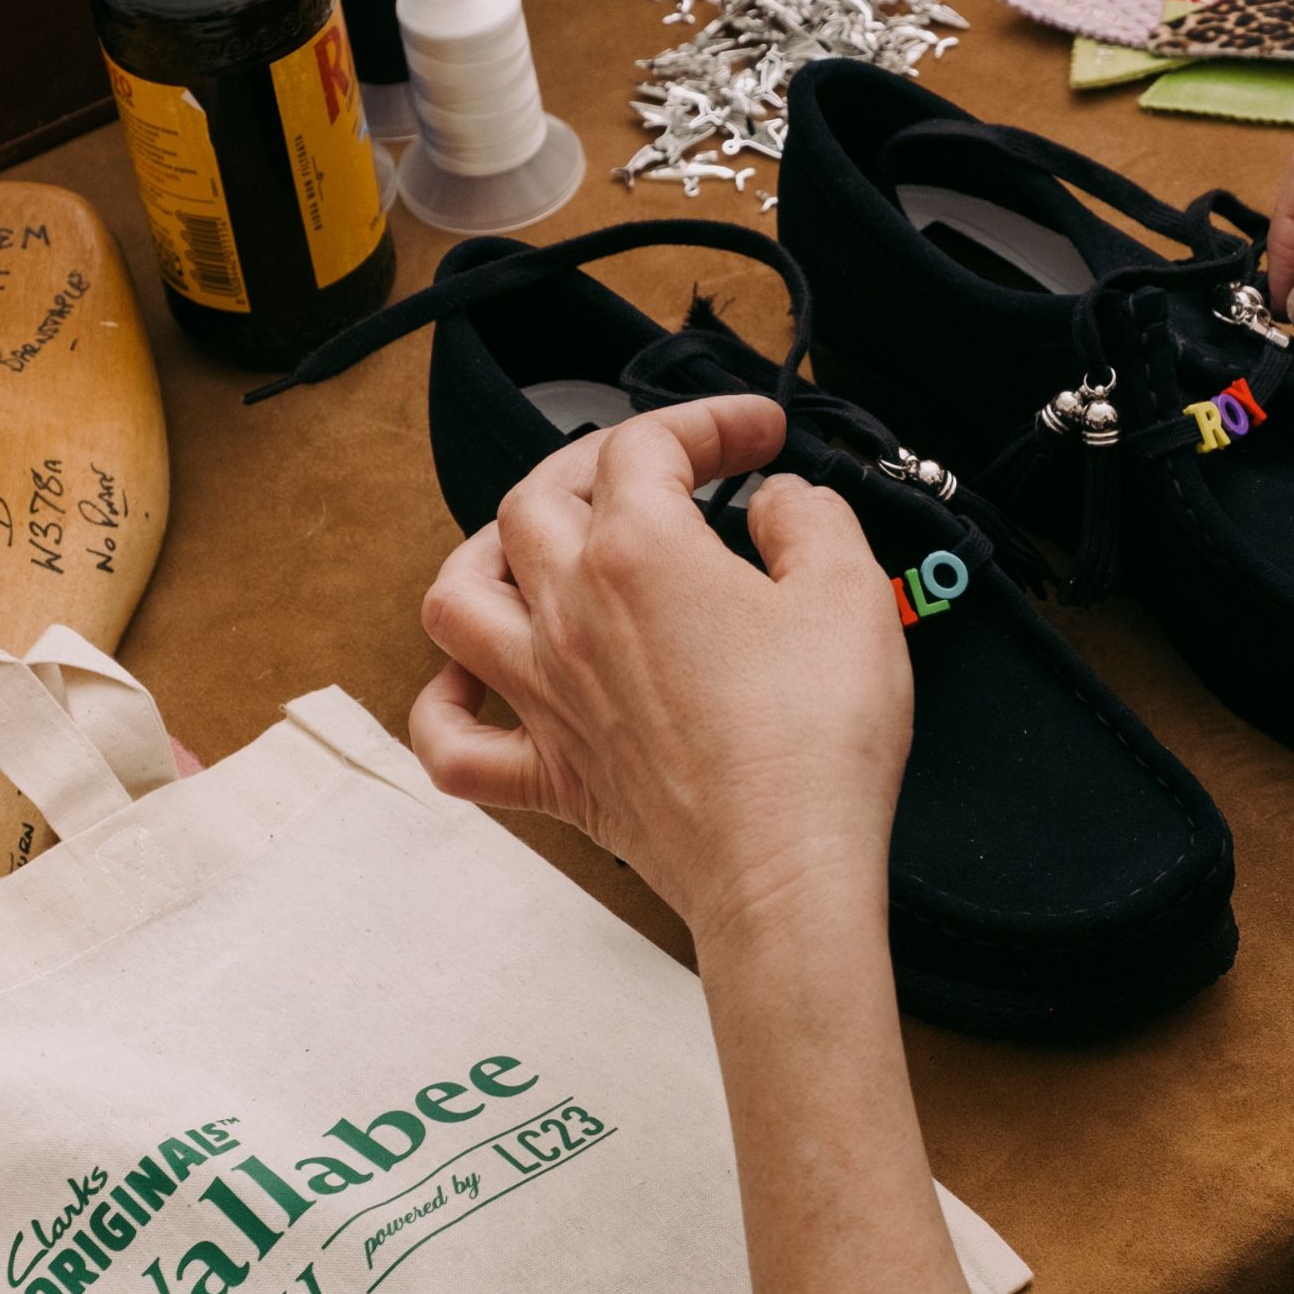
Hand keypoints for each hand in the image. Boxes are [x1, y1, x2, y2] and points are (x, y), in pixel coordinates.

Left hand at [411, 396, 911, 947]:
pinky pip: (452, 742)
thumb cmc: (816, 744)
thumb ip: (811, 518)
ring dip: (485, 555)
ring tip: (533, 546)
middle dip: (600, 462)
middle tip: (665, 470)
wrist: (787, 871)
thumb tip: (781, 504)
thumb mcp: (850, 592)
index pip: (650, 446)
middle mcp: (571, 614)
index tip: (759, 436)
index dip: (706, 422)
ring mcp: (548, 696)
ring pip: (457, 598)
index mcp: (639, 554)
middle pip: (538, 499)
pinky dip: (444, 706)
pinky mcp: (552, 775)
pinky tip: (469, 684)